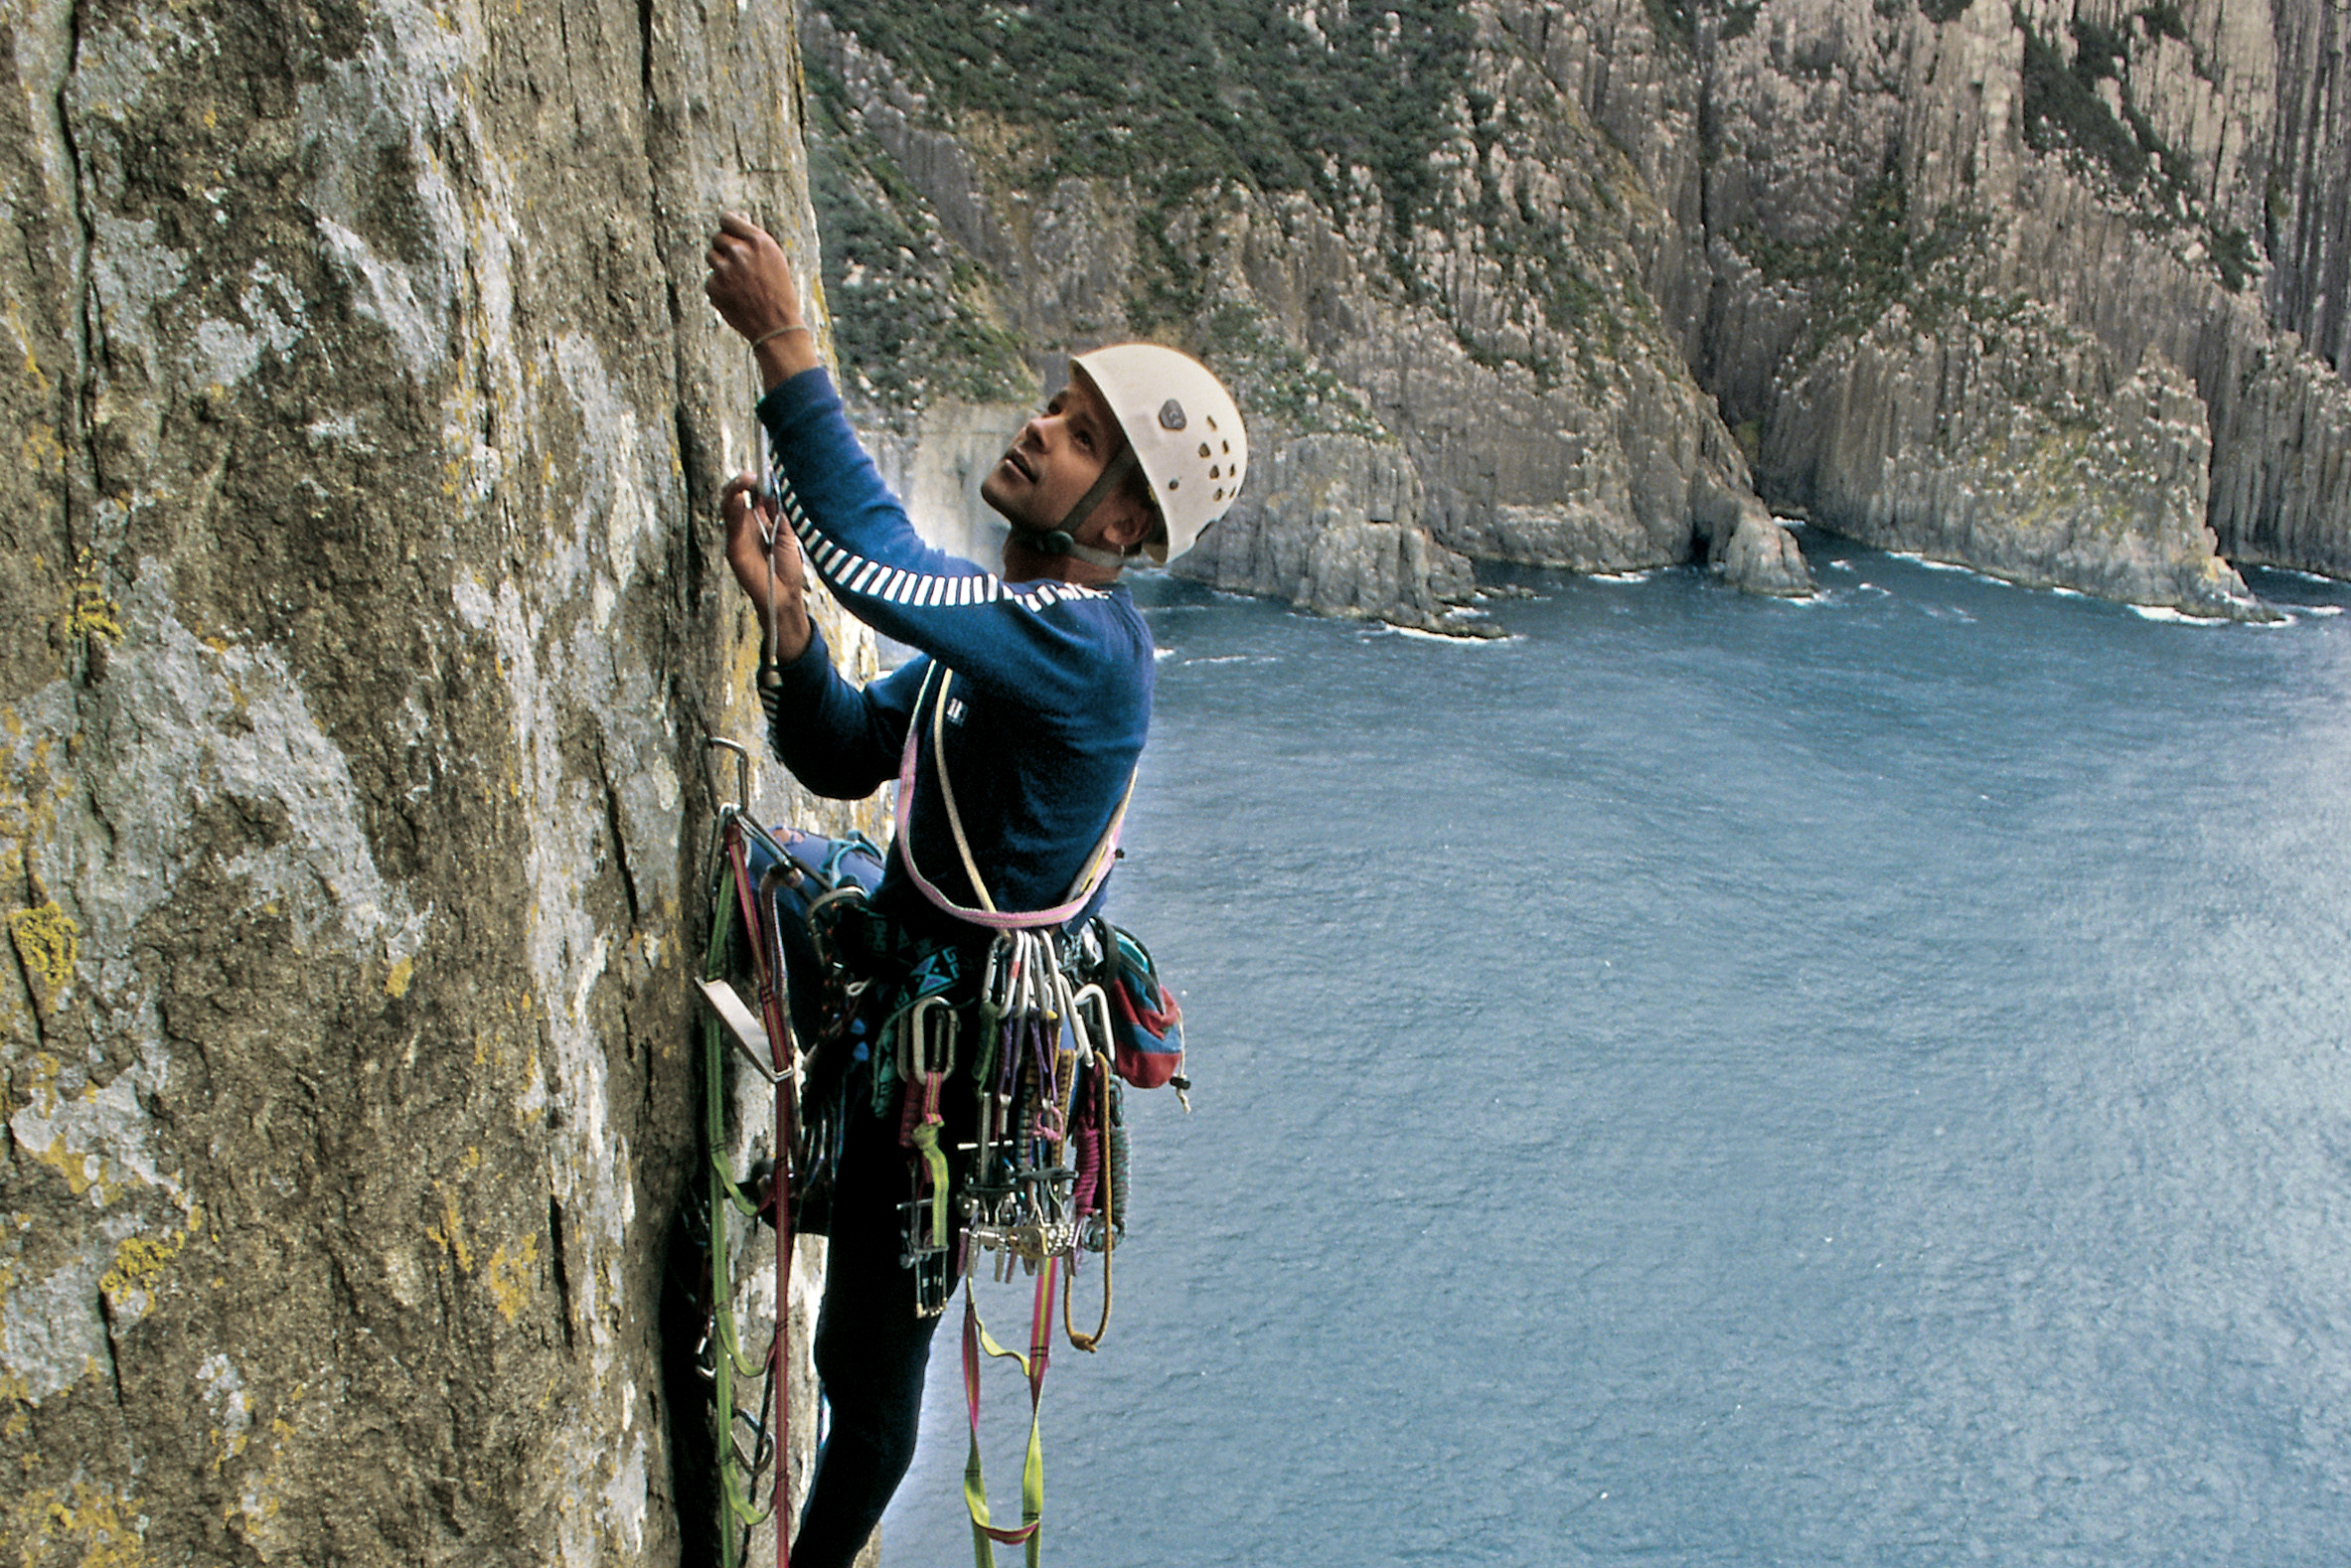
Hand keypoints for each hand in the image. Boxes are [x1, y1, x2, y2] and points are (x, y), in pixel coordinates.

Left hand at [705, 213, 818, 388]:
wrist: (777, 326)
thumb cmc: (779, 292)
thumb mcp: (774, 259)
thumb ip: (753, 241)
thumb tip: (735, 220)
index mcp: (758, 241)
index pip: (727, 219)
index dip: (728, 227)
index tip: (729, 234)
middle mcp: (739, 252)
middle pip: (717, 238)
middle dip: (725, 249)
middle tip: (738, 265)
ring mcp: (724, 270)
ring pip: (711, 256)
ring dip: (721, 266)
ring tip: (738, 282)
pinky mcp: (714, 287)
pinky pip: (710, 279)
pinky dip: (719, 287)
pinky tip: (735, 297)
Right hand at [722, 471, 812, 662]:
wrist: (784, 594)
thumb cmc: (787, 566)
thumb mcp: (787, 533)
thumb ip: (780, 513)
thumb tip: (774, 490)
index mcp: (759, 520)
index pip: (752, 494)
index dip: (756, 482)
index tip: (765, 471)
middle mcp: (746, 525)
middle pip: (737, 496)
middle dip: (743, 482)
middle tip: (754, 475)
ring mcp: (738, 535)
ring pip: (729, 506)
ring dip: (735, 491)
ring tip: (745, 480)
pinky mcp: (734, 548)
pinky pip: (731, 526)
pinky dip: (733, 510)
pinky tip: (739, 498)